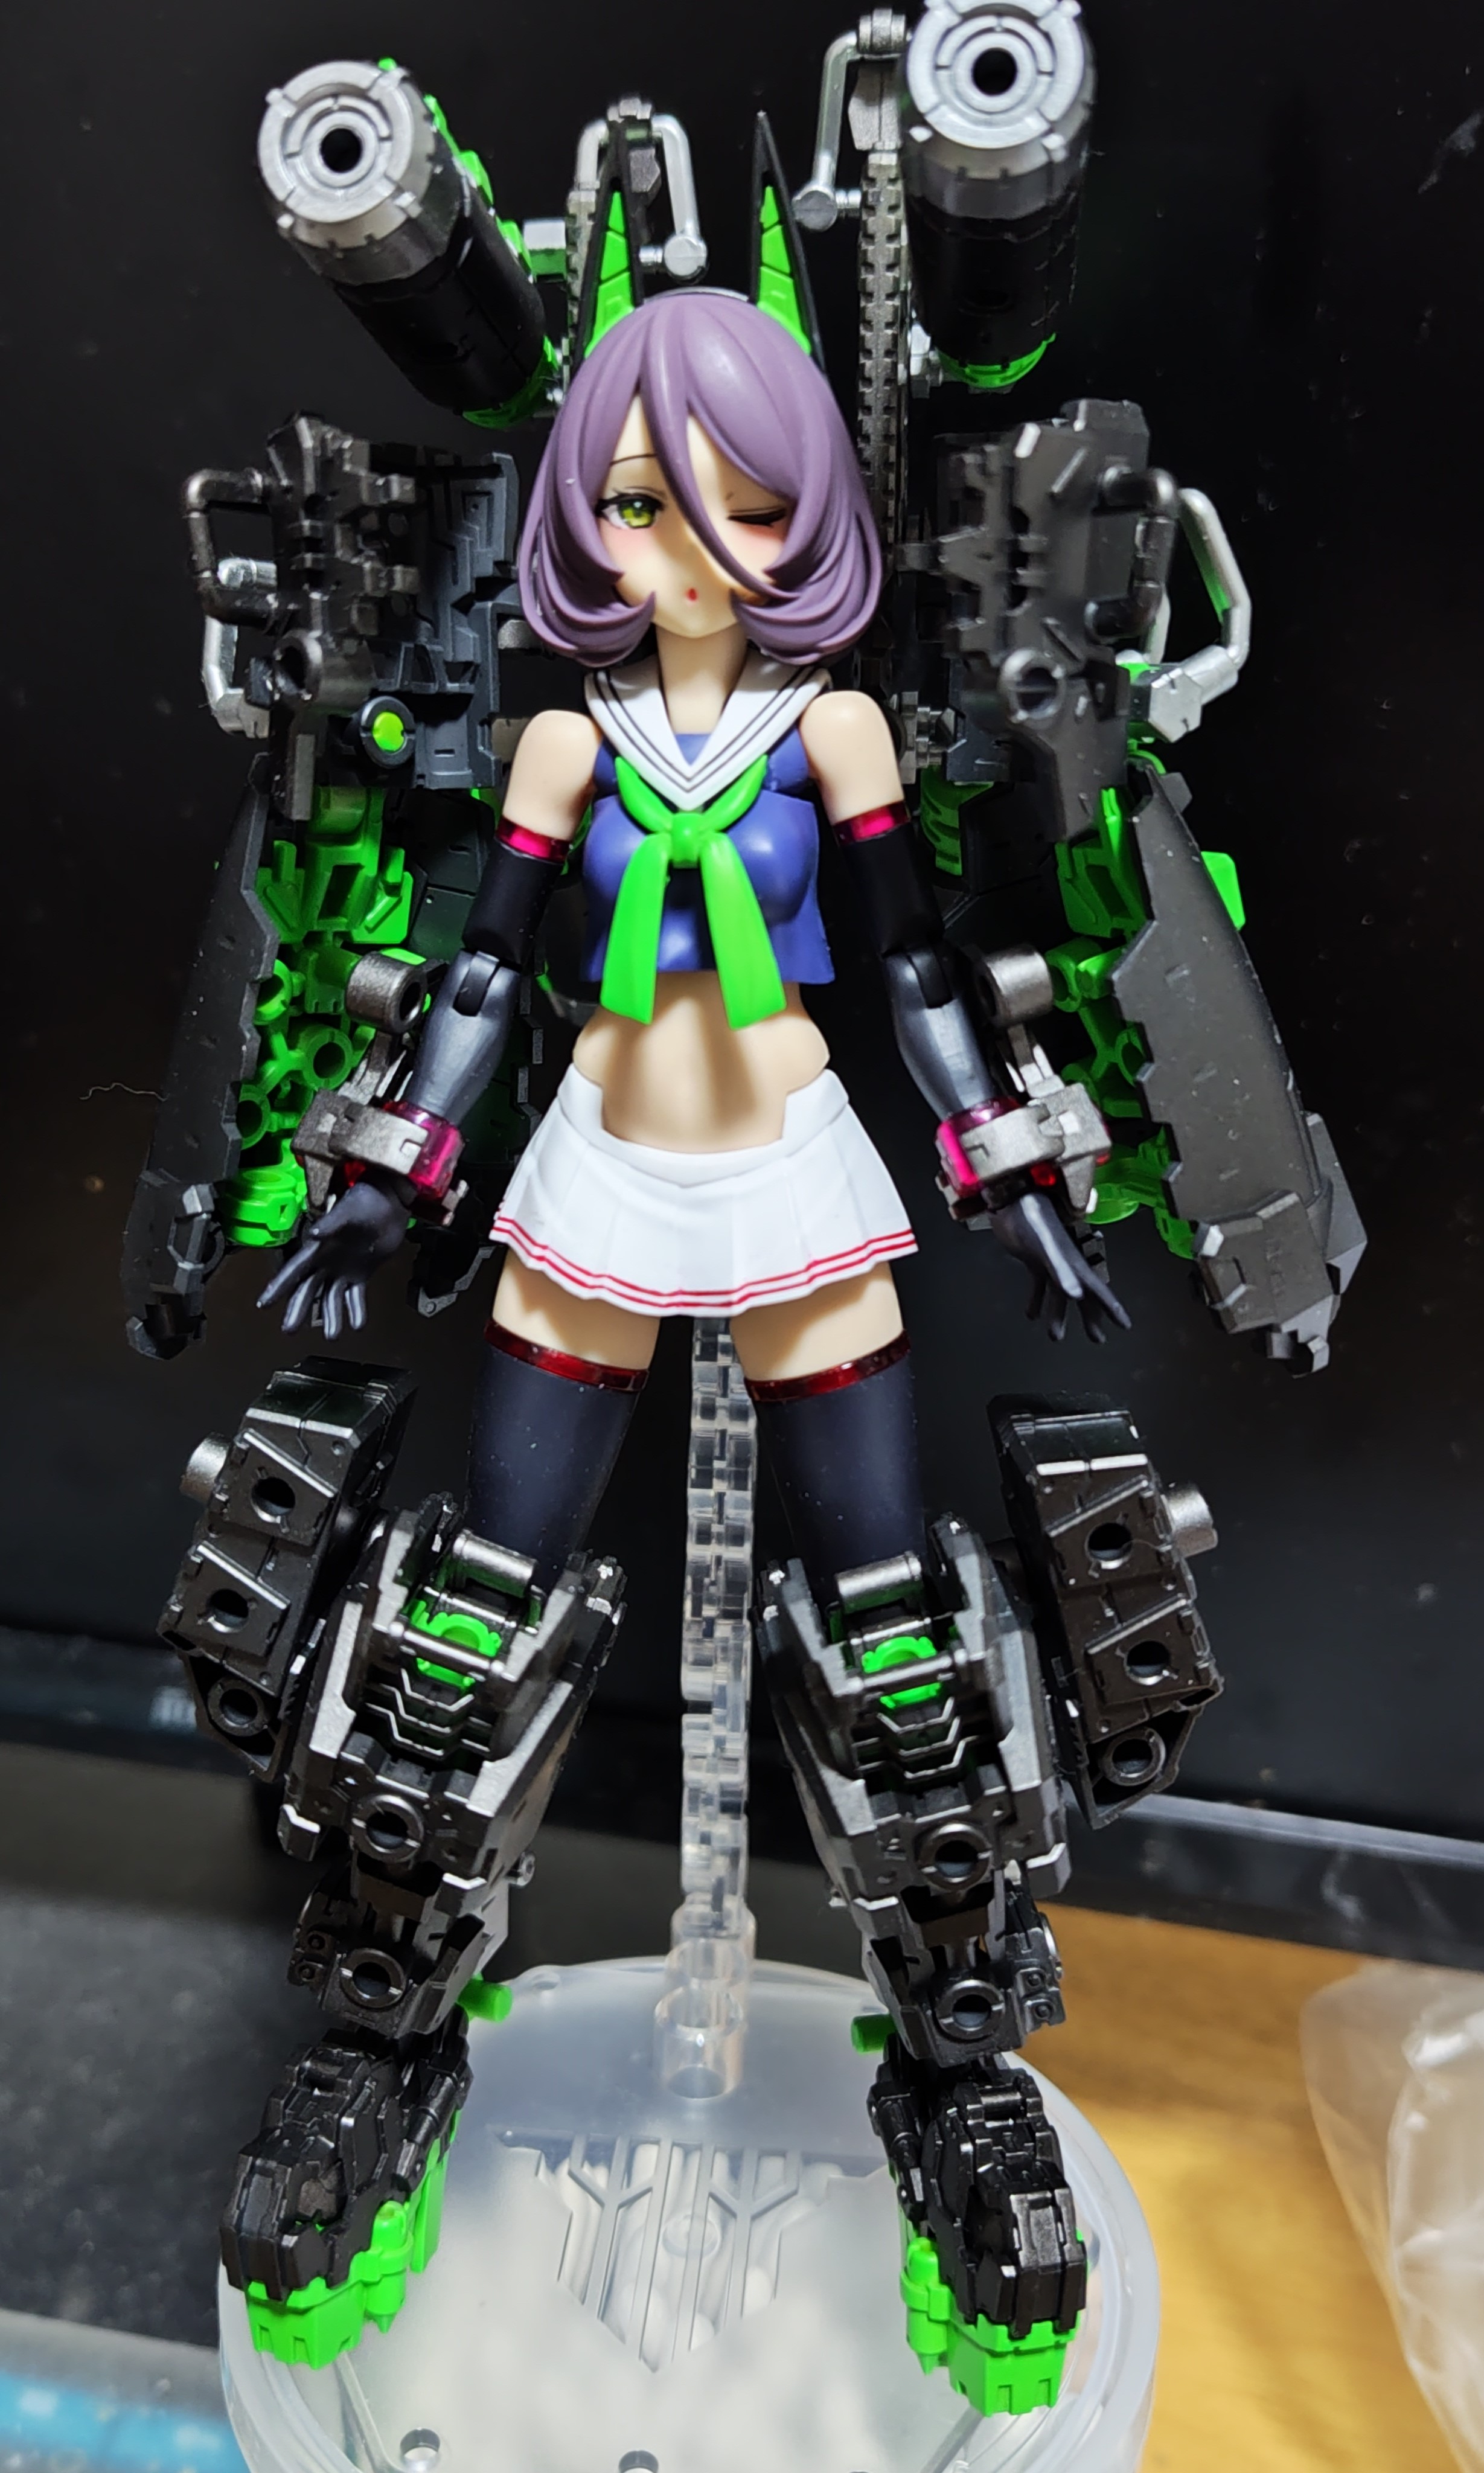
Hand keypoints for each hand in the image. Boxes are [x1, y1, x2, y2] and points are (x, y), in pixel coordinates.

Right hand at [258, 1178, 408, 1339]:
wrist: (390, 1202)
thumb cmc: (365, 1201)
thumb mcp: (347, 1211)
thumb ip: (331, 1224)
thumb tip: (314, 1234)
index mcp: (318, 1248)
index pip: (293, 1270)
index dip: (278, 1287)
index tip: (263, 1303)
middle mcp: (326, 1262)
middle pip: (308, 1290)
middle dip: (298, 1309)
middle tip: (289, 1330)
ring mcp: (343, 1269)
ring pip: (331, 1298)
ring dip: (330, 1317)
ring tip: (331, 1336)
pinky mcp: (362, 1273)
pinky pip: (356, 1296)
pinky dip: (356, 1310)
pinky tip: (357, 1325)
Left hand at [985, 1192, 1130, 1343]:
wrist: (1012, 1201)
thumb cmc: (1032, 1220)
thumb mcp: (1047, 1247)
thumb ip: (1060, 1270)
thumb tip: (1075, 1295)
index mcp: (1075, 1264)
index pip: (1098, 1290)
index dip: (1111, 1308)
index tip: (1124, 1326)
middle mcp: (1066, 1266)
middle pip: (1084, 1297)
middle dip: (1091, 1317)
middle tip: (1097, 1340)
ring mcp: (1050, 1263)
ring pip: (1060, 1295)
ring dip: (1059, 1315)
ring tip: (1056, 1337)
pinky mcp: (1033, 1261)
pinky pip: (1039, 1285)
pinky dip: (1037, 1300)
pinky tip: (1031, 1315)